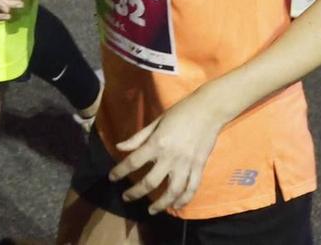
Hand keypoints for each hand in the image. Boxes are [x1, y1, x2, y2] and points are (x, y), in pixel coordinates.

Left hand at [108, 93, 229, 214]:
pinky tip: (176, 206)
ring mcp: (186, 164)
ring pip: (172, 191)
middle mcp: (170, 157)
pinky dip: (184, 200)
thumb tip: (120, 148)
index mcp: (157, 143)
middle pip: (150, 182)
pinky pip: (191, 188)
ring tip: (151, 210)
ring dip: (161, 204)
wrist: (208, 110)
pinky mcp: (199, 167)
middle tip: (126, 197)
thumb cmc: (180, 113)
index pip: (133, 162)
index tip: (112, 178)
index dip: (120, 171)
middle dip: (135, 193)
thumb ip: (138, 137)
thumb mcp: (156, 122)